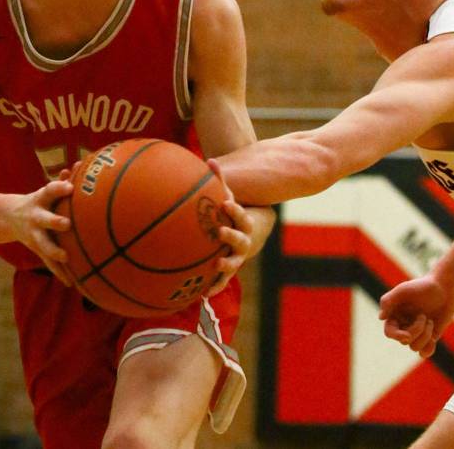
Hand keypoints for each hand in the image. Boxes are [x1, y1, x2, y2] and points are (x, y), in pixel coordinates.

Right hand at [8, 177, 73, 285]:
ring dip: (54, 250)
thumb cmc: (40, 201)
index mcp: (40, 199)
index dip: (59, 188)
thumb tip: (76, 166)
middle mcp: (35, 217)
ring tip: (66, 257)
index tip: (71, 186)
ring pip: (43, 244)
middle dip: (54, 222)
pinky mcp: (37, 249)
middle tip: (67, 224)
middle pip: (45, 219)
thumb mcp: (46, 191)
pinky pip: (48, 262)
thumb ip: (61, 182)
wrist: (9, 217)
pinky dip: (60, 272)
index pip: (49, 191)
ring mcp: (34, 234)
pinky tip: (71, 283)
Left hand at [200, 178, 254, 297]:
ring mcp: (237, 256)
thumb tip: (209, 160)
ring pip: (233, 262)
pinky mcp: (229, 268)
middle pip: (240, 239)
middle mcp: (243, 241)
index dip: (235, 210)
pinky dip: (215, 286)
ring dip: (225, 264)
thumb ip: (220, 181)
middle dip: (231, 235)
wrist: (250, 233)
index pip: (241, 215)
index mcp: (244, 223)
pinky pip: (222, 280)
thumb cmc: (232, 212)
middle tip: (220, 231)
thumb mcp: (229, 196)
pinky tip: (204, 294)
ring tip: (216, 264)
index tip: (226, 203)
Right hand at [378, 275, 453, 358]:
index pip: (389, 332)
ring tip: (430, 321)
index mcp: (394, 315)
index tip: (407, 336)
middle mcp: (404, 325)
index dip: (396, 336)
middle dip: (416, 330)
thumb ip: (388, 301)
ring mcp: (417, 332)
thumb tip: (381, 317)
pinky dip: (428, 349)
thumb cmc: (422, 287)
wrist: (445, 288)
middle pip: (404, 340)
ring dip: (424, 336)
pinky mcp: (429, 336)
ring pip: (414, 347)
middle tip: (424, 316)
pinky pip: (425, 351)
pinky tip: (433, 338)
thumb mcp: (403, 290)